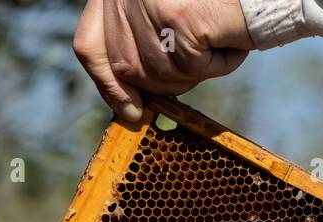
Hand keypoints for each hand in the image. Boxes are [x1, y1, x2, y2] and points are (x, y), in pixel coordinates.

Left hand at [73, 0, 253, 121]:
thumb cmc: (217, 5)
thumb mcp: (165, 15)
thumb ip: (139, 46)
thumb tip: (128, 107)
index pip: (90, 47)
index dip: (107, 85)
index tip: (129, 110)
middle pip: (129, 69)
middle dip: (166, 83)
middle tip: (201, 61)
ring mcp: (149, 6)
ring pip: (164, 74)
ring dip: (200, 70)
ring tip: (220, 42)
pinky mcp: (178, 18)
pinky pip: (196, 67)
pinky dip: (221, 63)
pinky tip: (232, 40)